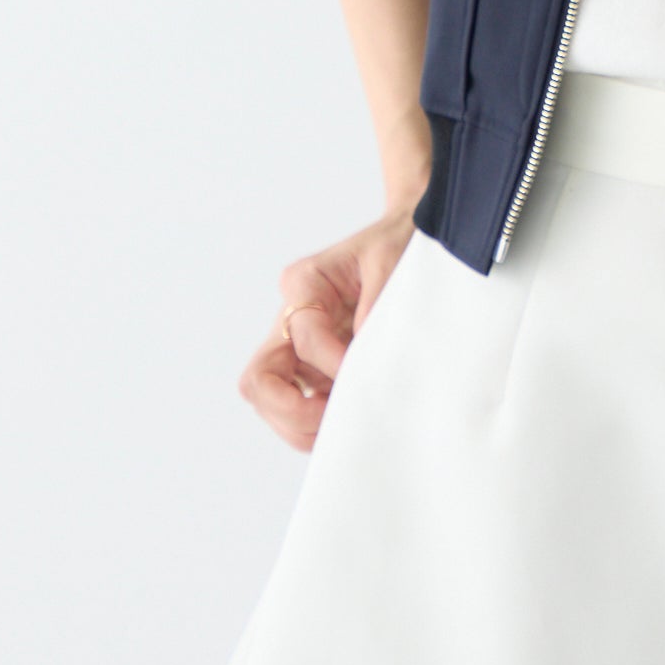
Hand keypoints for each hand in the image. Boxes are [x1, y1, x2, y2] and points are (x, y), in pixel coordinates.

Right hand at [239, 207, 414, 451]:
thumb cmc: (397, 243)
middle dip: (290, 409)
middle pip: (258, 379)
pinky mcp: (311, 367)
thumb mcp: (391, 258)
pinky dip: (313, 425)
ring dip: (301, 424)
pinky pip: (294, 407)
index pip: (303, 336)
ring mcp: (295, 347)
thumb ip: (376, 302)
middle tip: (334, 418)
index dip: (332, 361)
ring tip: (347, 424)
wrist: (406, 239)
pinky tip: (347, 420)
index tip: (365, 373)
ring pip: (269, 401)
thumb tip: (362, 356)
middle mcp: (290, 317)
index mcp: (305, 282)